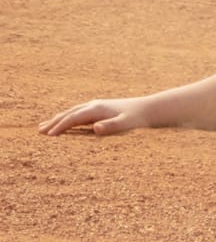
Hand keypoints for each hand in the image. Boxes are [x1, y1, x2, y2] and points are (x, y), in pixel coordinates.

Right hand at [39, 97, 153, 135]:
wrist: (150, 108)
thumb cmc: (138, 119)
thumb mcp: (126, 124)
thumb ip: (112, 126)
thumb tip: (95, 128)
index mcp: (97, 109)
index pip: (73, 118)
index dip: (60, 126)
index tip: (47, 136)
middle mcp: (96, 105)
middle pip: (70, 113)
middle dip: (55, 121)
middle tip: (39, 131)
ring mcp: (98, 105)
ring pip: (74, 111)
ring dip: (60, 118)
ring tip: (46, 126)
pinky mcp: (102, 108)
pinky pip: (80, 113)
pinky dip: (70, 117)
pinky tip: (68, 122)